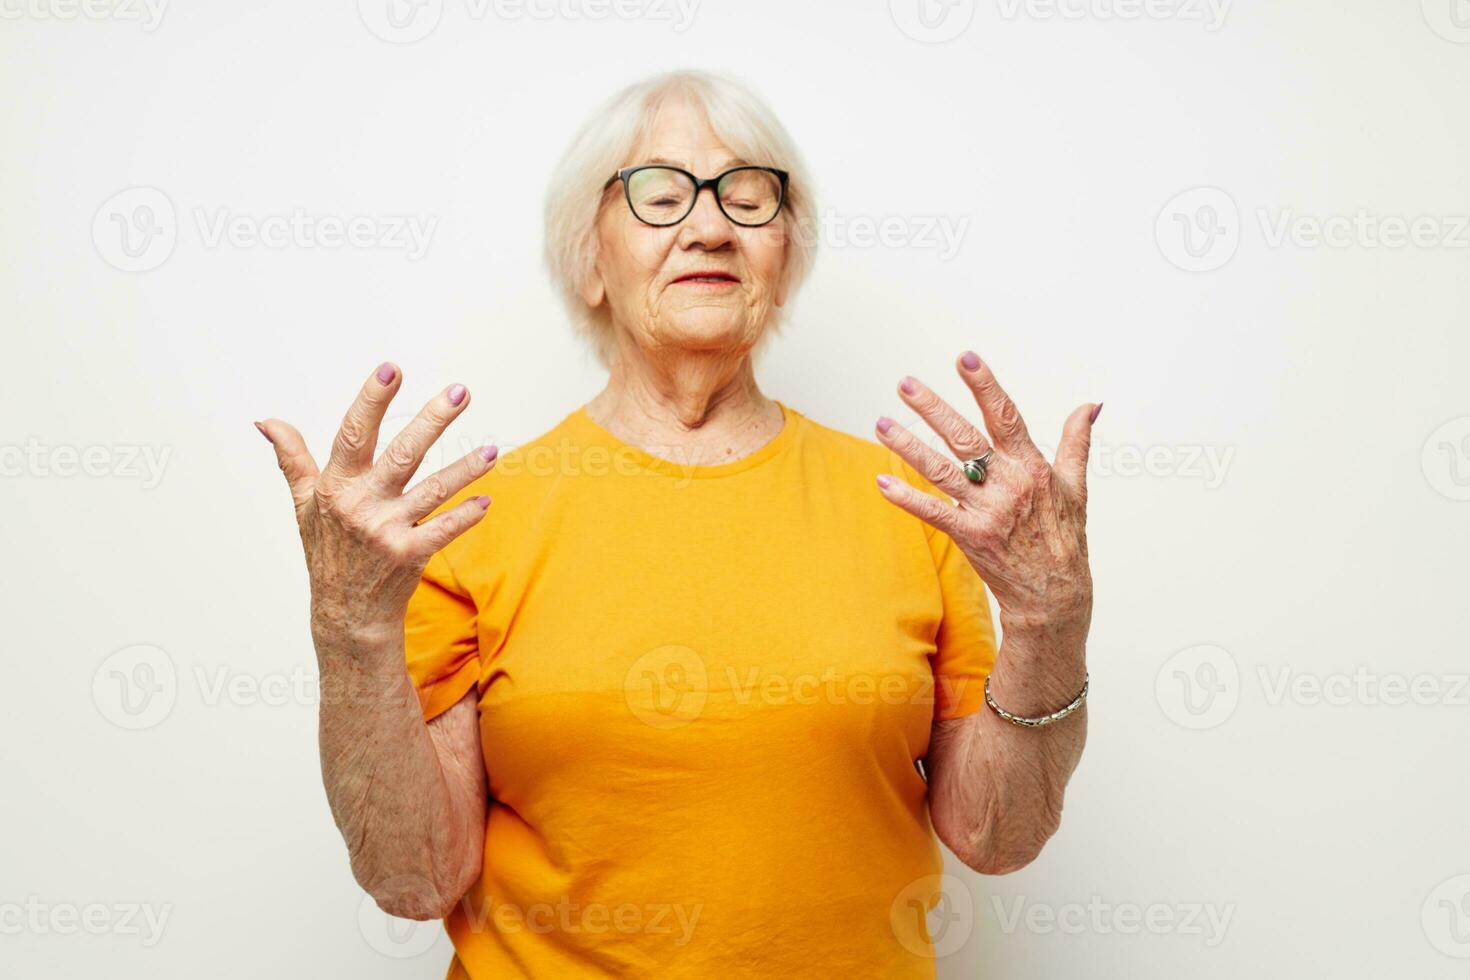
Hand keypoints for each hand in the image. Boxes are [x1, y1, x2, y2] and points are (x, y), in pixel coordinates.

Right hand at [257, 362, 496, 642]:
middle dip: (432, 420)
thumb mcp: (304, 504)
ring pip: (432, 490)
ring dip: (464, 469)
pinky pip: (443, 531)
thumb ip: (292, 458)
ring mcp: (386, 530)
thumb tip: (266, 421)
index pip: (353, 433)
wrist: (344, 612)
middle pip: (401, 454)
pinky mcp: (410, 555)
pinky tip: (486, 501)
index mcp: (336, 485)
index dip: (372, 400)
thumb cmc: (328, 551)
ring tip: (492, 449)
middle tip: (460, 391)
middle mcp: (360, 504)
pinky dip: (465, 517)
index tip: (391, 368)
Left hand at [874, 351, 1096, 642]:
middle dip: (933, 408)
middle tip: (905, 384)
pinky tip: (882, 482)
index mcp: (1033, 466)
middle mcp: (1009, 484)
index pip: (1006, 416)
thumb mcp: (1076, 486)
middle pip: (965, 437)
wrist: (1055, 595)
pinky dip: (907, 498)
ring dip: (908, 446)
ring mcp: (988, 511)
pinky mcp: (970, 536)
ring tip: (881, 423)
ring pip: (941, 470)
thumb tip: (1091, 405)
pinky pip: (933, 513)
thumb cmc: (1065, 538)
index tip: (965, 358)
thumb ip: (1077, 441)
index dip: (985, 386)